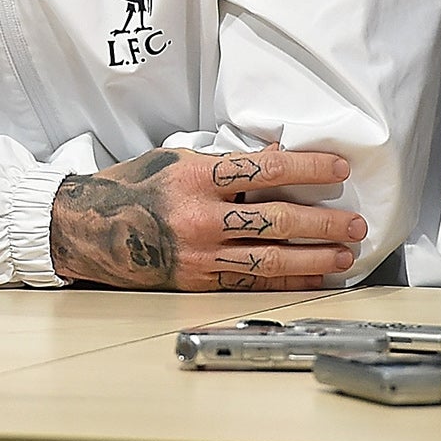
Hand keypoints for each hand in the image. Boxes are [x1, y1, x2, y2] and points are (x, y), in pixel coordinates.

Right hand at [50, 146, 365, 290]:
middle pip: (276, 219)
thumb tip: (277, 159)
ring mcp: (198, 253)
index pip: (265, 169)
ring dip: (314, 257)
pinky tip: (311, 277)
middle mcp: (197, 216)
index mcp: (192, 178)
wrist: (85, 227)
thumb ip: (224, 165)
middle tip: (354, 222)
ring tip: (343, 254)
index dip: (309, 168)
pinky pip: (251, 282)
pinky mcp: (196, 280)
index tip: (339, 169)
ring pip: (270, 258)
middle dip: (323, 222)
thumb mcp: (175, 161)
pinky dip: (286, 280)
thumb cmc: (130, 187)